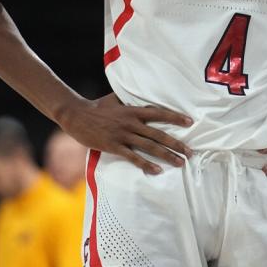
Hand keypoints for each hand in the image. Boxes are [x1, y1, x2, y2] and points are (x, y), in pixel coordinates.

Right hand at [58, 93, 192, 174]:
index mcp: (133, 110)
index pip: (159, 113)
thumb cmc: (97, 106)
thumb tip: (140, 96)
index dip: (175, 117)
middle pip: (159, 134)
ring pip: (150, 146)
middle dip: (177, 143)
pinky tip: (157, 170)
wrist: (76, 115)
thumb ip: (129, 100)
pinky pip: (133, 157)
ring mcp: (123, 135)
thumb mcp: (115, 99)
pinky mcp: (113, 146)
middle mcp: (131, 122)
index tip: (190, 122)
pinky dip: (146, 164)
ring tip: (180, 163)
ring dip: (167, 155)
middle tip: (191, 152)